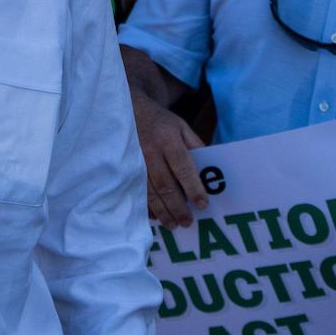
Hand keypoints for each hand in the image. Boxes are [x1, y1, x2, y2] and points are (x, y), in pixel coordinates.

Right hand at [133, 96, 206, 225]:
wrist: (129, 109)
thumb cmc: (160, 122)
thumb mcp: (181, 126)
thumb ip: (195, 146)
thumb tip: (210, 169)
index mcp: (167, 139)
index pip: (183, 167)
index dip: (193, 187)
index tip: (203, 204)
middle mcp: (150, 151)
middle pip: (165, 185)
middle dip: (178, 206)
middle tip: (188, 222)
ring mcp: (135, 161)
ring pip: (149, 192)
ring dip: (162, 211)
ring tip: (173, 225)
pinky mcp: (126, 169)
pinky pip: (136, 192)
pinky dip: (146, 207)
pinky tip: (155, 217)